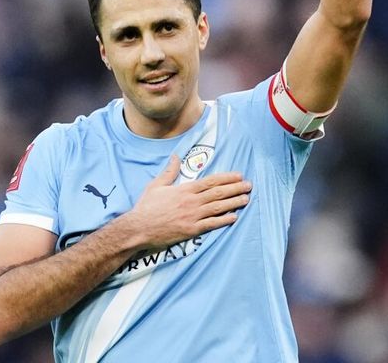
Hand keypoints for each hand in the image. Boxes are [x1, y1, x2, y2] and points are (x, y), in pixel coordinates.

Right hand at [115, 155, 250, 249]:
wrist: (139, 228)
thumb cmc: (146, 207)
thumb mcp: (156, 185)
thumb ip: (169, 171)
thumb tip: (176, 156)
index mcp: (184, 189)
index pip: (210, 181)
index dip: (227, 178)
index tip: (238, 175)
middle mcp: (191, 202)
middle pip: (218, 193)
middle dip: (235, 189)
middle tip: (249, 186)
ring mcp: (192, 216)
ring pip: (218, 208)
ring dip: (234, 203)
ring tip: (246, 199)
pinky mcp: (191, 230)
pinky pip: (211, 224)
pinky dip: (224, 220)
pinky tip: (234, 217)